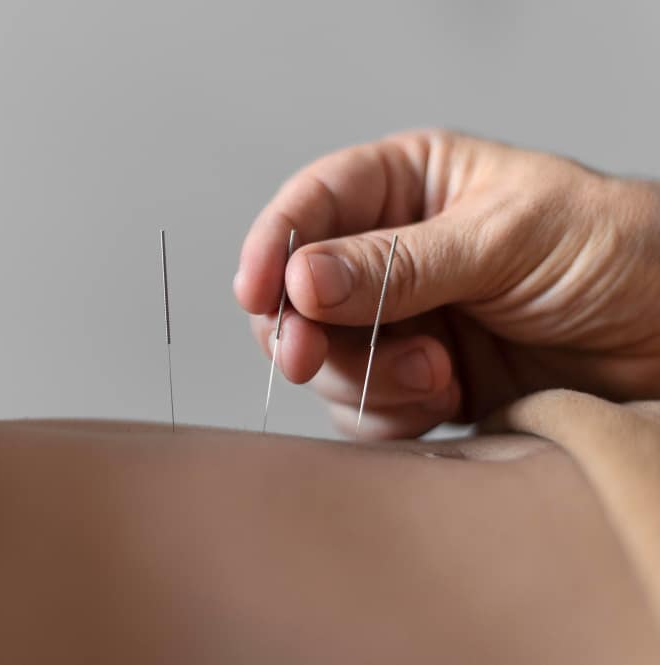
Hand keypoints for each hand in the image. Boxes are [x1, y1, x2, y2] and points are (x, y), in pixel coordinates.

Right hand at [234, 129, 659, 438]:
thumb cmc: (613, 249)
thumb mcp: (507, 238)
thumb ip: (399, 263)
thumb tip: (301, 278)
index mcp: (409, 187)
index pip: (314, 204)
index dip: (273, 245)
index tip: (257, 291)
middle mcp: (392, 253)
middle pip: (298, 293)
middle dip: (304, 329)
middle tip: (311, 356)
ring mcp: (403, 321)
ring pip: (325, 358)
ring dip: (363, 377)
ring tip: (435, 374)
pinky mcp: (419, 381)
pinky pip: (364, 406)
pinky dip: (387, 413)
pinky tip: (443, 398)